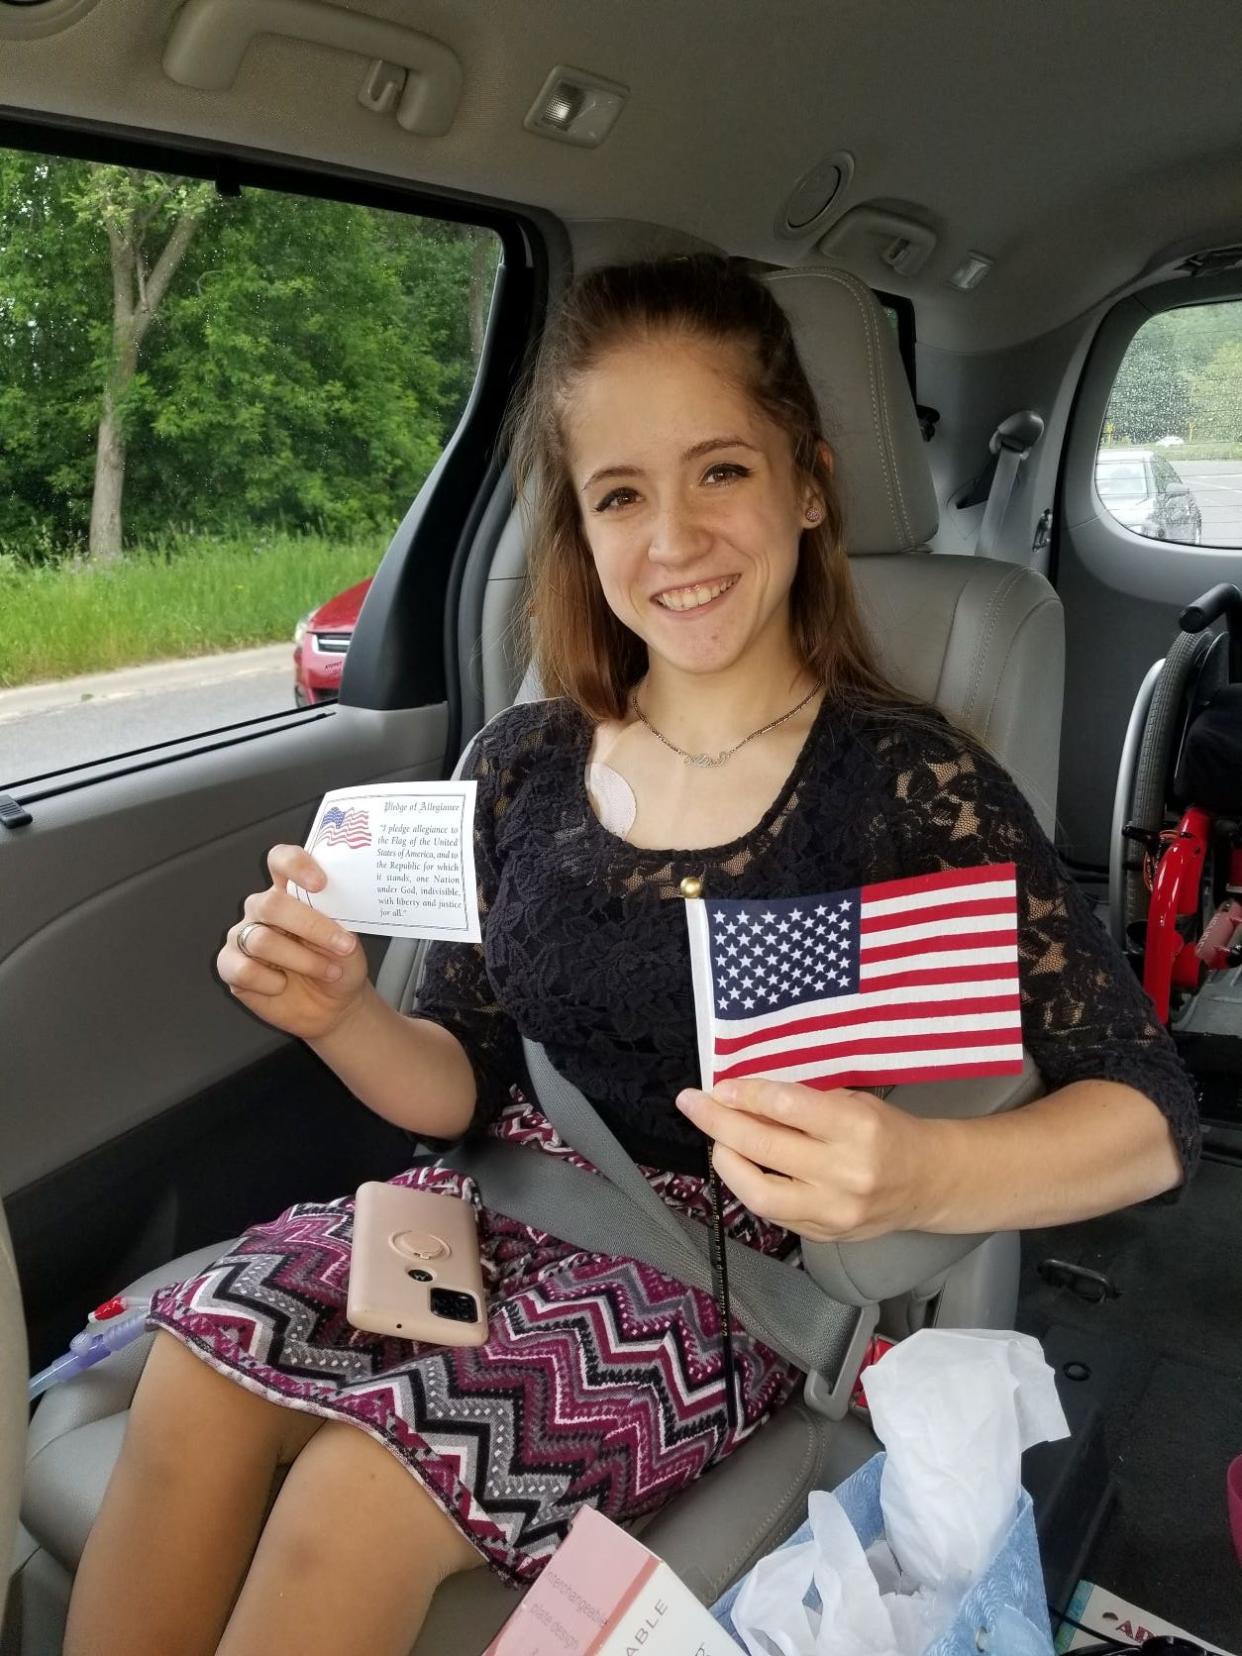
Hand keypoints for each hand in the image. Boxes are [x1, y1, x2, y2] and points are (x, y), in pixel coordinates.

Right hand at [216, 845, 370, 1040]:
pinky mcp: (230, 966)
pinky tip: (283, 985)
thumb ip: (338, 917)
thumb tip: (337, 906)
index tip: (320, 884)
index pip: (281, 861)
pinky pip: (244, 970)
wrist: (334, 1005)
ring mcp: (242, 936)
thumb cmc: (340, 964)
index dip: (296, 865)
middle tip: (343, 945)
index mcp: (290, 892)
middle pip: (271, 904)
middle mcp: (262, 909)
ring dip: (302, 960)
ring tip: (328, 972)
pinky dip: (271, 983)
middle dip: (311, 926)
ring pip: (261, 941)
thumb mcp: (348, 938)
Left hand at [675, 1077, 936, 1241]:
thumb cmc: (886, 1132)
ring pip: (758, 1192)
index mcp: (855, 1127)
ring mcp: (832, 1210)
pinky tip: (740, 1166)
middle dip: (718, 1122)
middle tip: (692, 1104)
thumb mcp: (850, 1102)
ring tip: (715, 1141)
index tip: (717, 1087)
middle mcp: (844, 1172)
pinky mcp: (823, 1235)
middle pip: (762, 1147)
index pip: (785, 1106)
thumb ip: (801, 1104)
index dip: (744, 1095)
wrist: (927, 1182)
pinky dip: (749, 1186)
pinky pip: (772, 1212)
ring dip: (726, 1162)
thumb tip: (741, 1098)